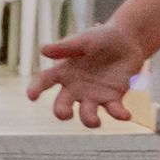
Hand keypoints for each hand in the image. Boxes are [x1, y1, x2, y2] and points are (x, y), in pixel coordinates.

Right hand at [26, 21, 147, 128]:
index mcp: (64, 72)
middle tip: (65, 114)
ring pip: (87, 114)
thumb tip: (42, 50)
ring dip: (89, 120)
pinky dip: (119, 114)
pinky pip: (114, 110)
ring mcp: (94, 96)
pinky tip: (126, 115)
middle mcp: (75, 88)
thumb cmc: (101, 37)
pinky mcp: (113, 98)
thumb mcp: (83, 40)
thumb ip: (65, 47)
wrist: (127, 40)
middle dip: (61, 112)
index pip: (45, 81)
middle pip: (62, 104)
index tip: (31, 96)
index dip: (36, 88)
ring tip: (95, 122)